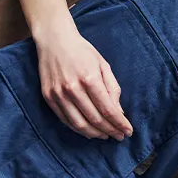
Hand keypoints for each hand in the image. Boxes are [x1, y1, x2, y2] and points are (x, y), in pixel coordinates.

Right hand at [35, 21, 132, 139]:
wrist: (54, 40)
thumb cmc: (83, 51)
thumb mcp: (103, 65)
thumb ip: (112, 88)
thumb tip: (118, 112)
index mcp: (90, 78)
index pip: (108, 109)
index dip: (120, 123)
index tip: (128, 131)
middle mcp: (73, 88)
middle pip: (95, 119)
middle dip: (110, 131)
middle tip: (119, 136)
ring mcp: (58, 94)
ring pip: (79, 124)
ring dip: (95, 134)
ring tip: (106, 136)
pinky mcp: (48, 97)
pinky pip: (65, 120)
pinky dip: (78, 129)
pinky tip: (89, 131)